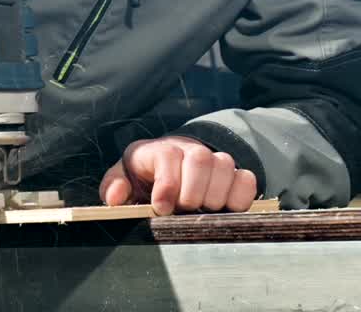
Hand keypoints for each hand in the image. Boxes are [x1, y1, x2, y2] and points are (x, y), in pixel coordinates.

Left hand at [100, 136, 258, 215]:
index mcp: (158, 150)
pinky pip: (247, 179)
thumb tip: (114, 199)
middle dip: (192, 191)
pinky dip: (240, 197)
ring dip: (214, 196)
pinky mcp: (233, 174)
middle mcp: (188, 149)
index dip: (167, 183)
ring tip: (201, 211)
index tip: (161, 207)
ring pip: (225, 165)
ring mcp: (213, 160)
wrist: (167, 168)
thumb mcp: (123, 179)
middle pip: (200, 159)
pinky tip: (225, 210)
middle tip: (183, 209)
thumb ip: (113, 187)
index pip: (168, 156)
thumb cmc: (143, 178)